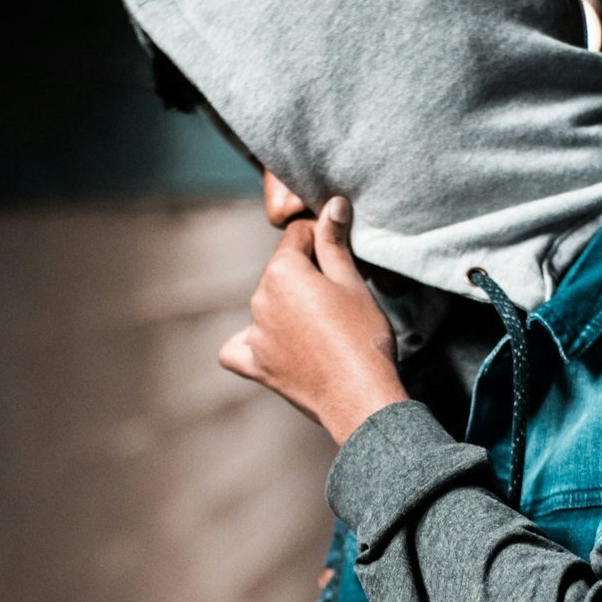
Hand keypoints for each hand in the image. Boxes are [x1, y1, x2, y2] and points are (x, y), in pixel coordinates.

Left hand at [218, 197, 409, 443]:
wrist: (362, 396)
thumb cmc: (364, 337)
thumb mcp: (353, 283)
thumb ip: (334, 242)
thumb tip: (333, 204)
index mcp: (282, 271)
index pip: (297, 236)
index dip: (322, 240)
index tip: (341, 255)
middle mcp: (260, 299)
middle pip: (281, 272)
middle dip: (305, 276)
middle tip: (339, 299)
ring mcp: (255, 334)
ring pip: (267, 306)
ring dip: (287, 308)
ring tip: (322, 329)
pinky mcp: (256, 366)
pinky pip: (237, 349)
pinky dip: (249, 344)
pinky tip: (269, 345)